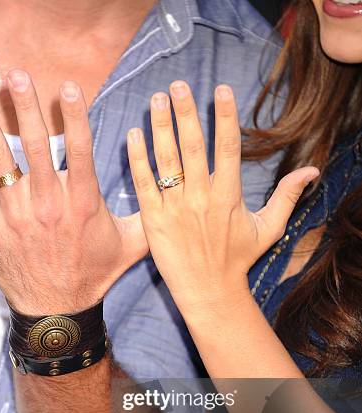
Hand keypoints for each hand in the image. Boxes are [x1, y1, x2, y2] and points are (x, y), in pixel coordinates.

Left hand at [0, 70, 146, 314]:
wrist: (58, 309)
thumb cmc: (94, 274)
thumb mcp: (132, 245)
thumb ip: (151, 216)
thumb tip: (176, 191)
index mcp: (82, 203)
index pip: (81, 150)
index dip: (75, 117)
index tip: (68, 87)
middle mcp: (48, 204)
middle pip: (36, 145)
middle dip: (25, 107)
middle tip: (16, 74)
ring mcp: (16, 214)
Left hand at [126, 81, 318, 315]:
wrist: (208, 292)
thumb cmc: (238, 260)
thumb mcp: (268, 228)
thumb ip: (287, 196)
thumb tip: (312, 171)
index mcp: (229, 196)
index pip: (228, 147)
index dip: (224, 116)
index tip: (220, 89)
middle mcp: (201, 198)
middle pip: (192, 146)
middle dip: (185, 112)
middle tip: (177, 85)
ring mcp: (175, 208)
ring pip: (166, 160)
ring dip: (160, 126)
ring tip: (156, 99)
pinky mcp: (154, 220)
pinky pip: (144, 184)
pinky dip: (138, 159)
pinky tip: (133, 135)